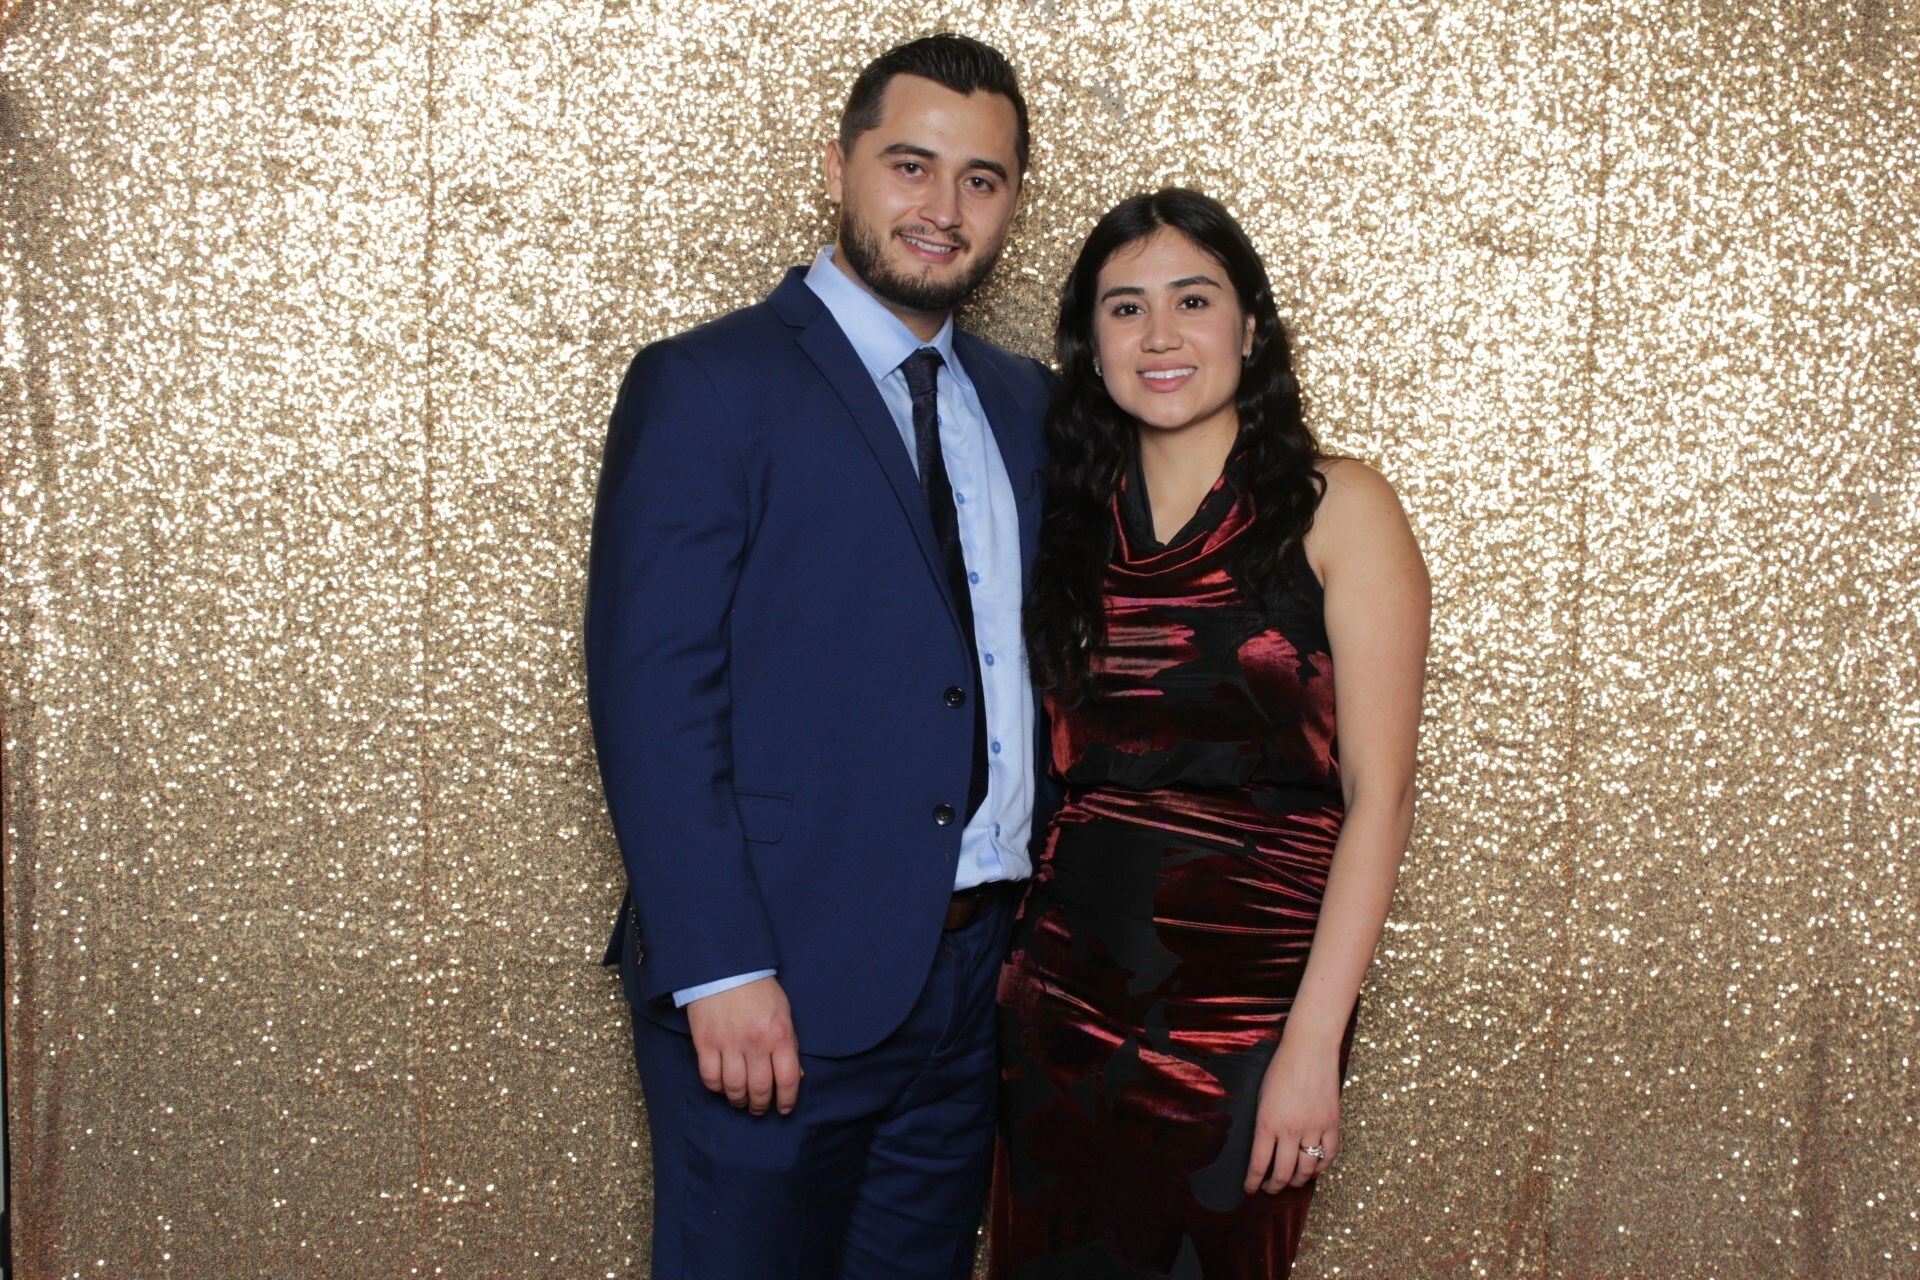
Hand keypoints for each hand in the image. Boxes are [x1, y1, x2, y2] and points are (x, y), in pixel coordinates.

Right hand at [683, 976, 802, 1115]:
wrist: (724, 967)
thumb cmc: (758, 989)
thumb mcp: (784, 1012)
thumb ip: (790, 1044)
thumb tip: (796, 1075)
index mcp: (780, 1034)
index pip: (788, 1079)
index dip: (787, 1100)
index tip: (784, 1108)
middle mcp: (756, 1043)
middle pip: (760, 1089)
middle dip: (761, 1105)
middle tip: (759, 1108)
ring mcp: (729, 1044)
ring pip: (735, 1088)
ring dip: (739, 1100)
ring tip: (741, 1101)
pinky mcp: (706, 1043)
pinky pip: (711, 1077)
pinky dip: (717, 1088)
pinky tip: (722, 1086)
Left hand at [1243, 1031, 1340, 1194]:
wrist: (1309, 1049)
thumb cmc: (1280, 1069)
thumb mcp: (1261, 1097)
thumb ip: (1263, 1125)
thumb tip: (1263, 1150)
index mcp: (1268, 1122)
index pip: (1259, 1164)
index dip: (1253, 1182)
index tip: (1249, 1189)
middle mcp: (1291, 1129)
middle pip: (1283, 1173)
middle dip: (1274, 1187)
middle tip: (1269, 1189)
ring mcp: (1314, 1128)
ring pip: (1307, 1169)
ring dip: (1297, 1181)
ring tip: (1290, 1182)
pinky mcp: (1332, 1124)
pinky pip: (1328, 1156)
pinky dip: (1321, 1168)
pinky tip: (1312, 1169)